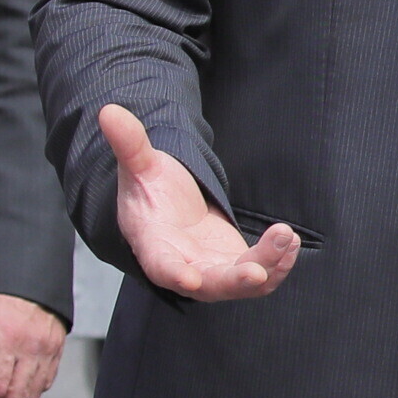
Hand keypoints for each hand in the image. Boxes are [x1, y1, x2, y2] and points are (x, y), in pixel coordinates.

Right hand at [100, 104, 300, 300]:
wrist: (170, 210)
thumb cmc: (151, 192)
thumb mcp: (140, 165)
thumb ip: (129, 144)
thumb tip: (109, 111)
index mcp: (154, 246)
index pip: (161, 266)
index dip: (174, 273)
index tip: (189, 279)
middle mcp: (184, 266)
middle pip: (209, 285)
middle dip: (234, 281)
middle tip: (257, 271)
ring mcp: (212, 271)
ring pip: (241, 283)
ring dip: (267, 266)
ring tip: (285, 236)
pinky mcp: (235, 267)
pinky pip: (261, 275)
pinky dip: (278, 262)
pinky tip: (289, 239)